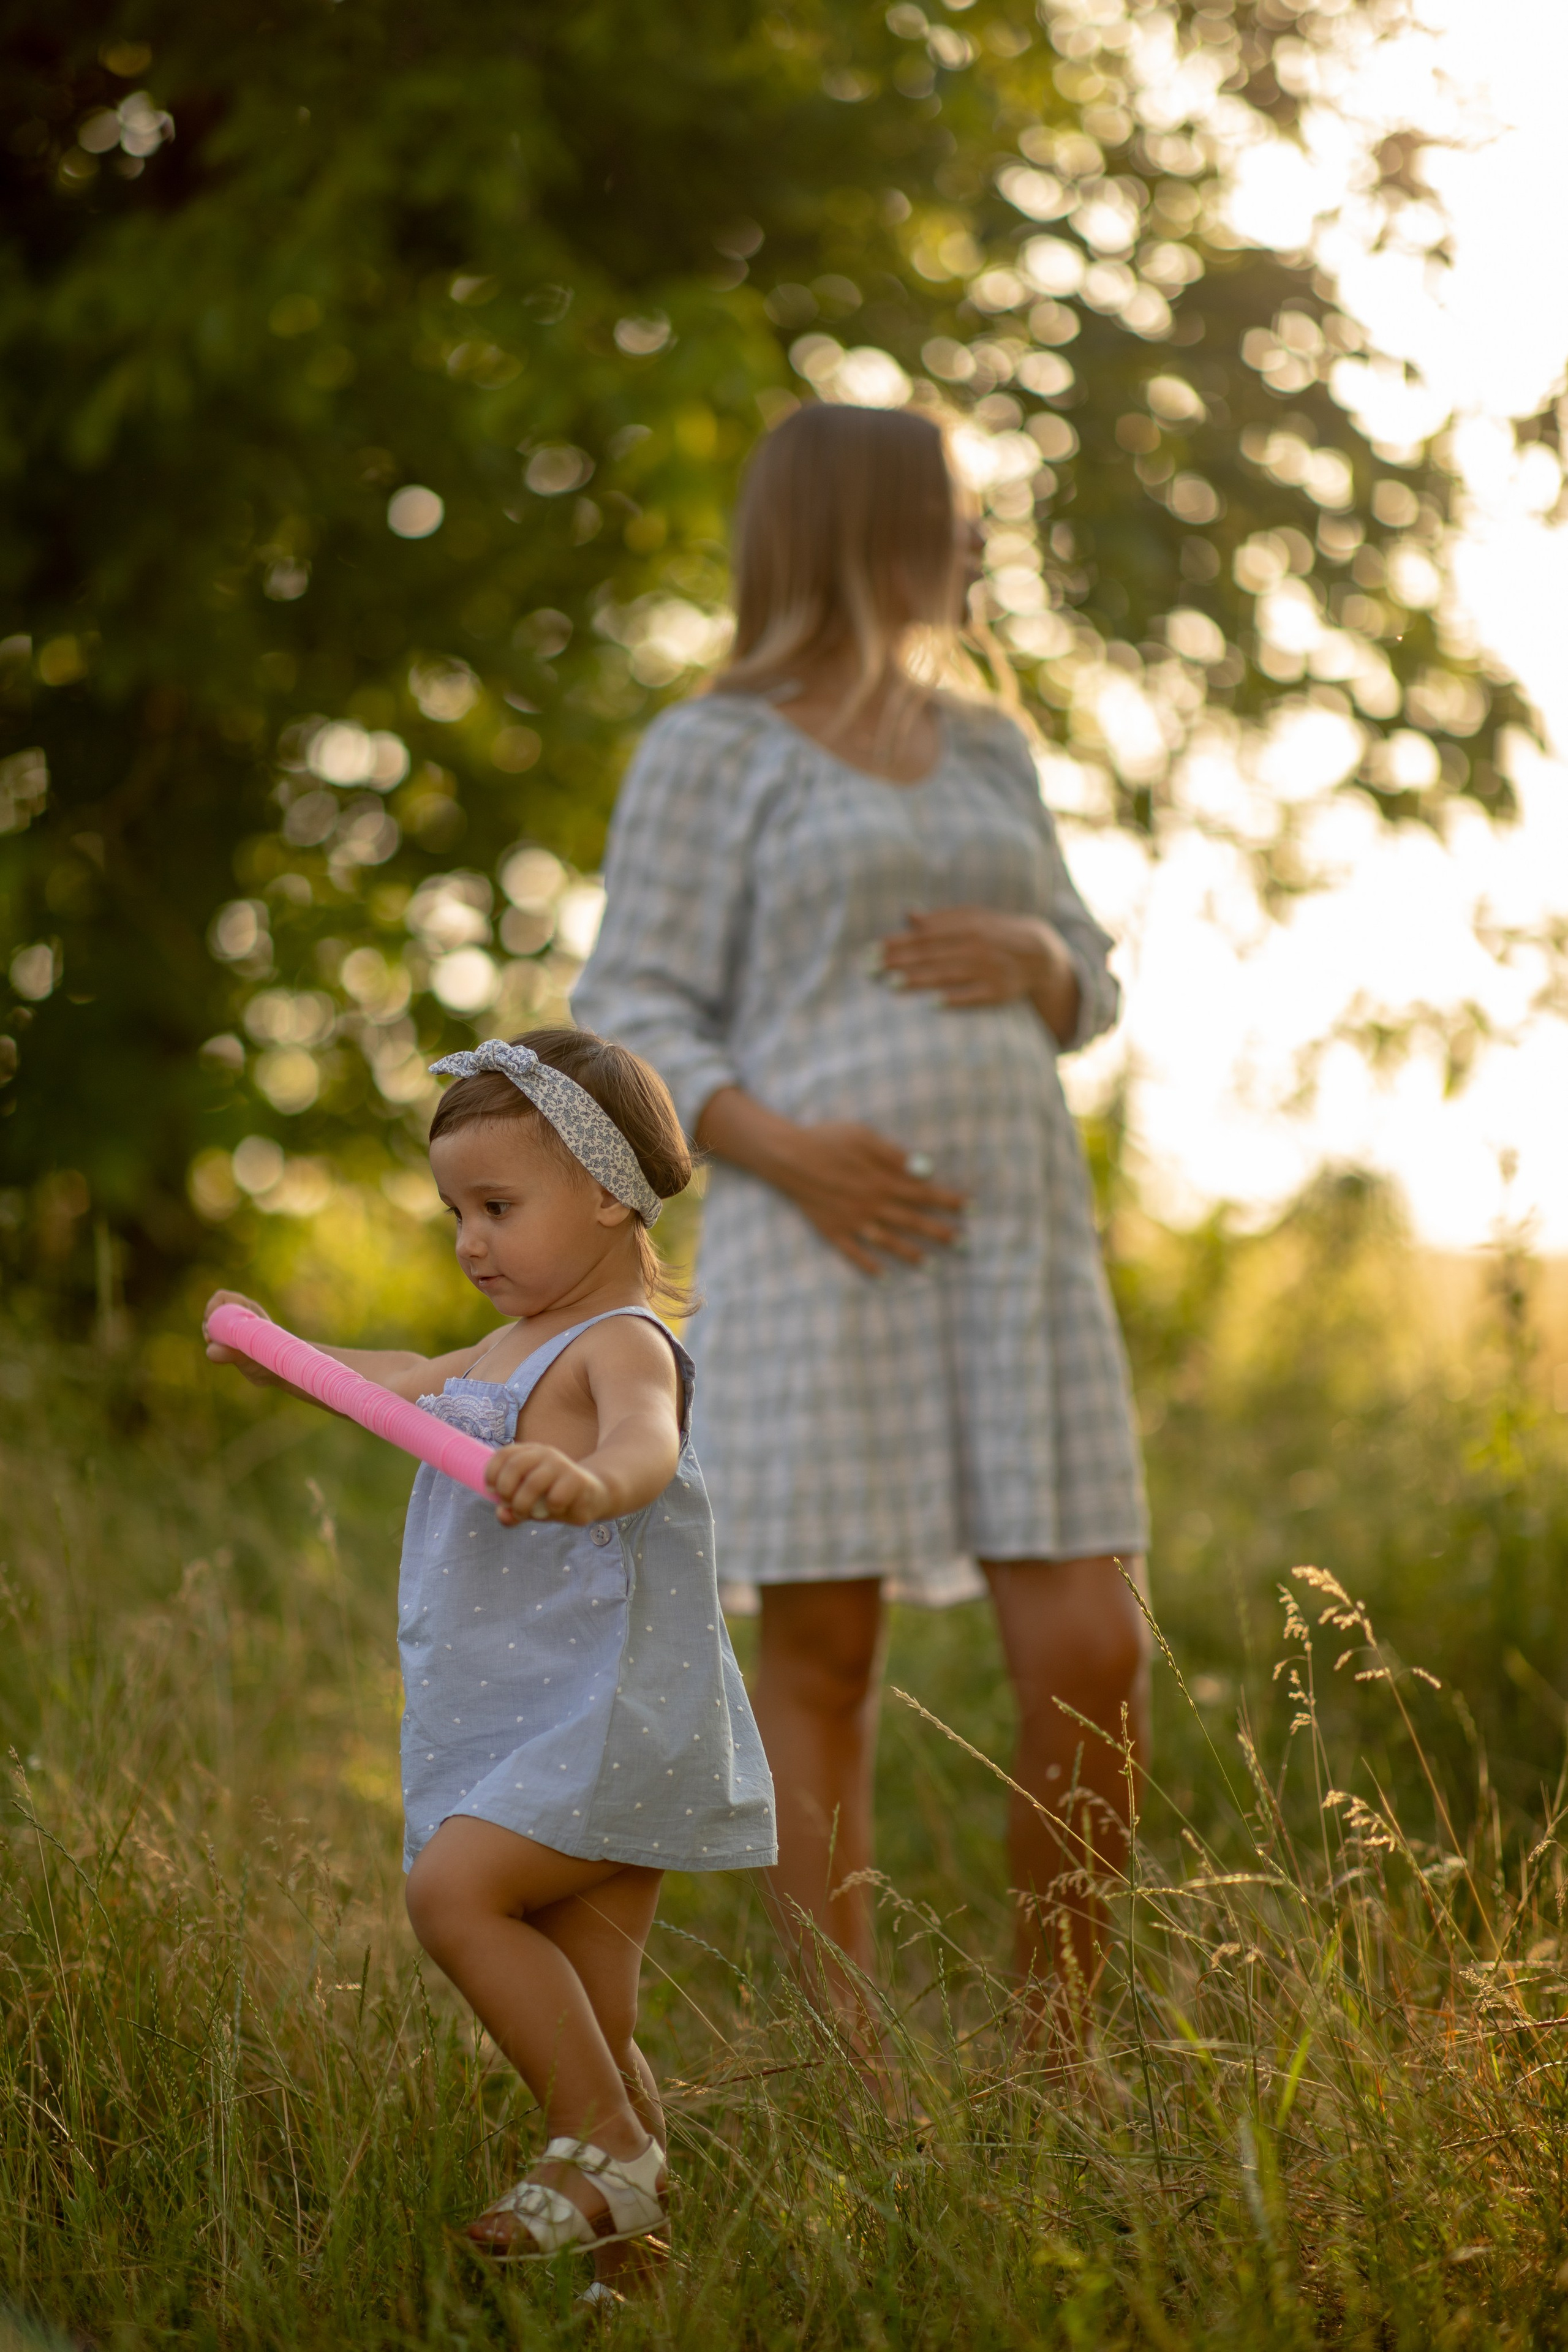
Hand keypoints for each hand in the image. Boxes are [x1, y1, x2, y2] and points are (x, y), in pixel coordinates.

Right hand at [202, 1289, 280, 1385]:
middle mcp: (241, 1316)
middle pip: (215, 1310)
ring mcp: (236, 1328)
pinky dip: (213, 1345)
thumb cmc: (270, 1361)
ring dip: (209, 1334)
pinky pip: (215, 1338)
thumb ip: (232, 1352)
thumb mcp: (251, 1356)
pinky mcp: (231, 1341)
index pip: (223, 1297)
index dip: (212, 1306)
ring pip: (213, 1324)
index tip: (210, 1322)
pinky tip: (218, 1353)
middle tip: (210, 1339)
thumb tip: (210, 1349)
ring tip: (213, 1345)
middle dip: (208, 1323)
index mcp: (249, 1310)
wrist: (278, 1372)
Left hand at [486, 1443, 613, 1528]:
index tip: (493, 1491)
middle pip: (514, 1466)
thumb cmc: (556, 1497)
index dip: (492, 1473)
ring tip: (531, 1515)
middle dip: (506, 1493)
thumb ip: (512, 1510)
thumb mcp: (531, 1504)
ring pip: (532, 1484)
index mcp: (530, 1453)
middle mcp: (545, 1453)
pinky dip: (550, 1510)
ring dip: (524, 1506)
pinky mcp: (577, 1479)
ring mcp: (562, 1465)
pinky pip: (555, 1498)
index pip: (503, 1454)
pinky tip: (557, 1510)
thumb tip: (503, 1515)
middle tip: (512, 1507)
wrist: (595, 1495)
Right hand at [768, 1121, 965, 1277]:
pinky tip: (885, 1279)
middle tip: (965, 1245)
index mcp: (882, 1180)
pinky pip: (854, 1254)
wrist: (786, 1156)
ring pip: (888, 1242)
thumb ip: (894, 1155)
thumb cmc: (827, 1139)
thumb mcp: (863, 1137)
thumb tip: (926, 1169)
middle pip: (913, 1221)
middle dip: (941, 1232)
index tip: (974, 1209)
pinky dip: (870, 1267)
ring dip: (912, 1255)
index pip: (924, 1193)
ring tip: (934, 1267)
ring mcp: (852, 1221)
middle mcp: (871, 1204)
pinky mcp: (833, 1231)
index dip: (950, 1201)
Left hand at [877, 907, 1079, 1037]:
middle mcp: (978, 944)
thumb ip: (940, 919)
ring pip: (948, 974)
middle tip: (870, 970)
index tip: (870, 952)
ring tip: (892, 985)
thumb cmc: (994, 934)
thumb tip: (907, 914)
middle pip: (932, 954)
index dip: (896, 943)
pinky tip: (933, 1005)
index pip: (925, 934)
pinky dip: (956, 1000)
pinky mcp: (1000, 992)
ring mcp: (990, 968)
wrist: (1040, 953)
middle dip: (899, 961)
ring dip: (920, 979)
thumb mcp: (972, 919)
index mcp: (968, 924)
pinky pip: (975, 997)